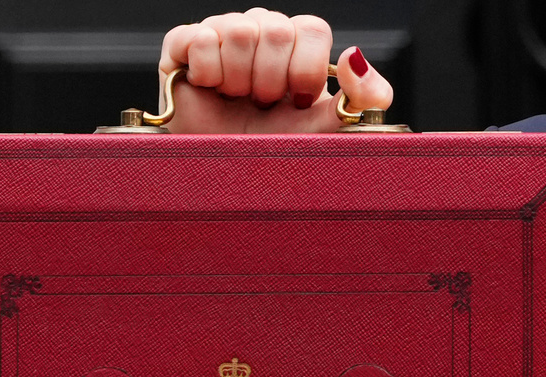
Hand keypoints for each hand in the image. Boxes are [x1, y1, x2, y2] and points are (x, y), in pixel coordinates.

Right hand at [159, 8, 393, 132]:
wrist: (224, 178)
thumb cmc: (273, 150)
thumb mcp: (327, 128)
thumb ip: (363, 97)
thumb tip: (357, 56)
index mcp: (295, 44)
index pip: (312, 29)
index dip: (305, 70)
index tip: (295, 102)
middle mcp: (260, 31)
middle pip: (276, 30)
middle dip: (271, 81)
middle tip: (261, 106)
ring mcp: (220, 34)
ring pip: (239, 32)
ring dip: (239, 80)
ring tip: (235, 101)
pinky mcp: (181, 45)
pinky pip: (199, 38)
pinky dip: (207, 73)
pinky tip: (209, 91)